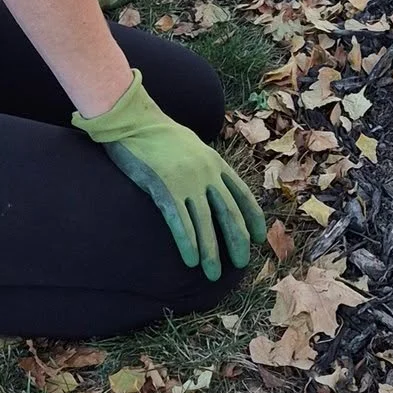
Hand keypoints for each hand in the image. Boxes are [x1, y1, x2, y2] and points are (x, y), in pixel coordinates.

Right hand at [72, 74, 265, 280]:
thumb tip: (210, 185)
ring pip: (205, 223)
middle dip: (237, 240)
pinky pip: (180, 221)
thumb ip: (204, 165)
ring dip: (211, 252)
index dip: (253, 217)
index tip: (259, 237)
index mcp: (215, 162)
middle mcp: (206, 172)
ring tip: (212, 274)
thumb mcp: (192, 146)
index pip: (242, 193)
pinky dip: (188, 243)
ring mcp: (187, 180)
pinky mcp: (165, 187)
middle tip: (241, 263)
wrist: (133, 118)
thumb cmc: (158, 133)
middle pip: (229, 212)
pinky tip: (191, 260)